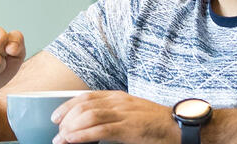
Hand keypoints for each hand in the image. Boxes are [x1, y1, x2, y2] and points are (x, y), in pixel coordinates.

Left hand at [51, 91, 178, 143]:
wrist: (179, 126)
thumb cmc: (155, 122)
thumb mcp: (131, 112)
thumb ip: (113, 114)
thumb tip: (92, 124)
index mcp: (118, 97)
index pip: (86, 97)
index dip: (67, 106)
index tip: (56, 117)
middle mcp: (118, 102)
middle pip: (83, 106)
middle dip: (66, 119)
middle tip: (58, 132)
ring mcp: (124, 114)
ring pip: (88, 116)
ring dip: (71, 128)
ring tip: (61, 139)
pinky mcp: (129, 129)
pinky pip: (100, 130)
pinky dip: (82, 135)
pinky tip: (72, 140)